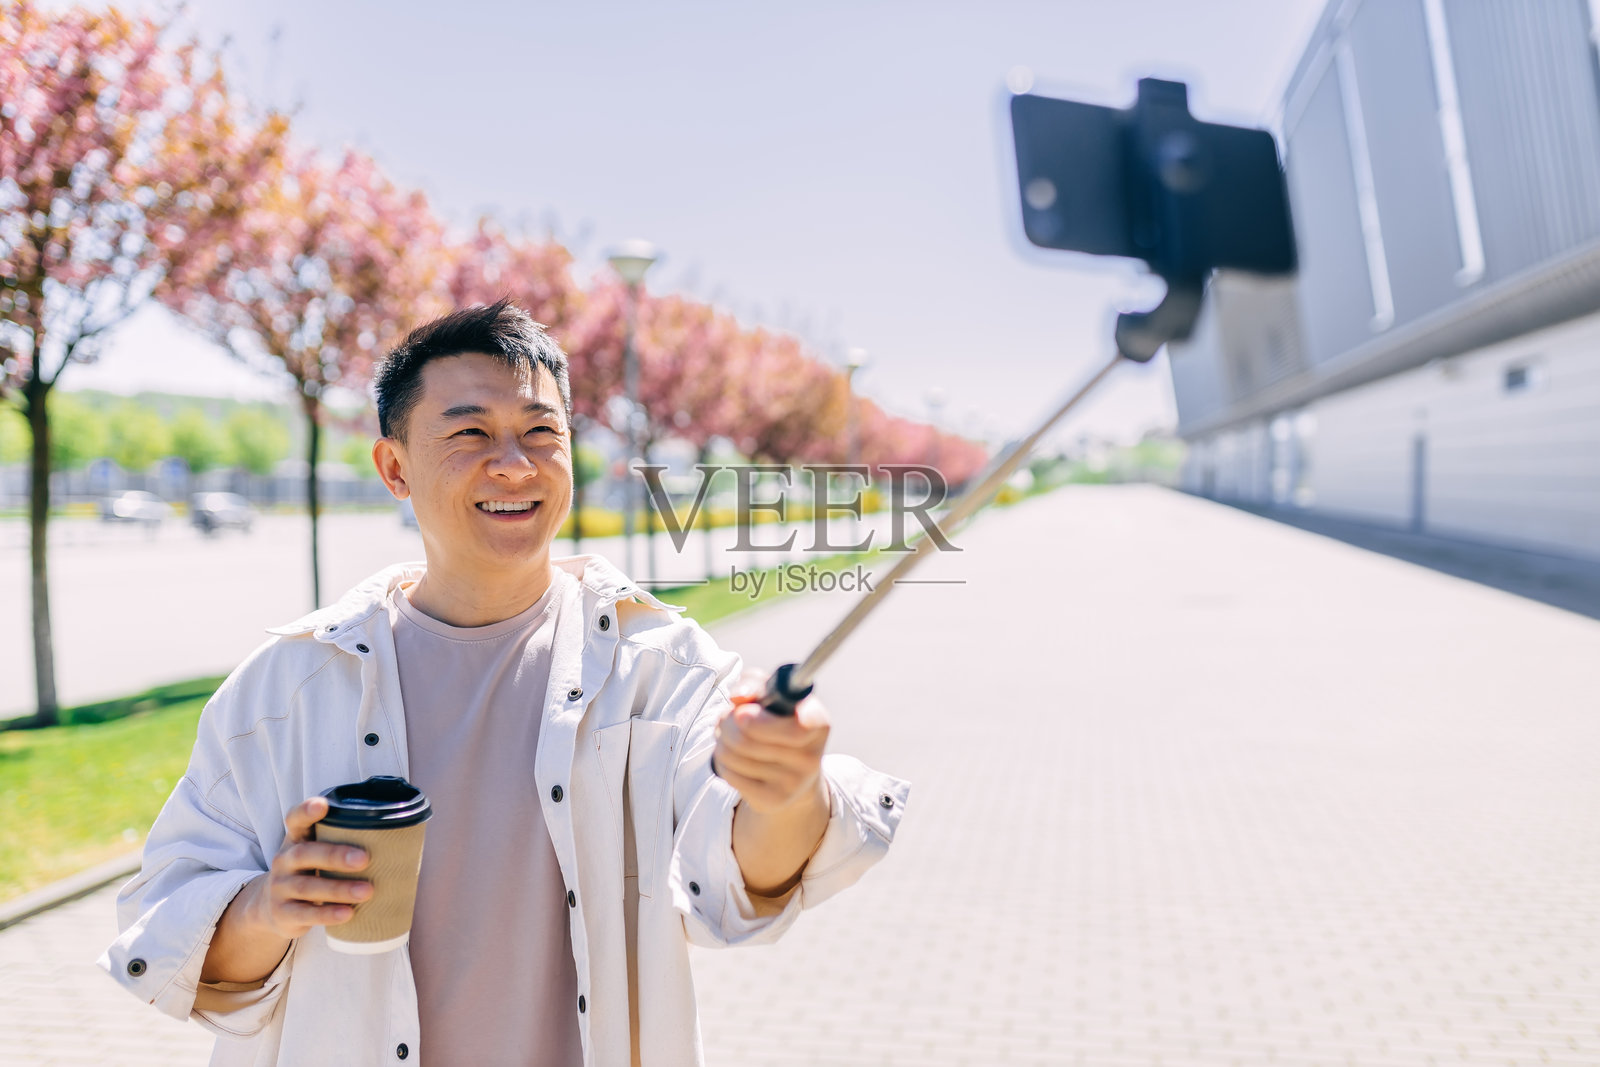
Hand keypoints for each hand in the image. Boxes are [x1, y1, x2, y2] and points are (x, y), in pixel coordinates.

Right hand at [244, 796, 371, 939]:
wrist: (275, 910)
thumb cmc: (311, 872)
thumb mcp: (317, 854)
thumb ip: (343, 843)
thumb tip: (402, 837)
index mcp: (296, 839)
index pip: (295, 819)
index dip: (306, 811)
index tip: (322, 804)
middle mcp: (284, 860)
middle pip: (305, 853)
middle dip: (335, 855)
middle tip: (365, 859)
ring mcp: (280, 887)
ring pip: (308, 887)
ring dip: (339, 889)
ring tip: (368, 891)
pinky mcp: (283, 913)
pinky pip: (305, 914)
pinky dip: (327, 914)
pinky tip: (348, 914)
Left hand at [713, 668, 830, 815]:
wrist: (795, 776)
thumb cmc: (779, 723)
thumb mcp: (773, 696)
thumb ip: (755, 684)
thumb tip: (738, 697)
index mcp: (818, 723)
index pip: (800, 725)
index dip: (766, 722)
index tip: (742, 713)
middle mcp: (811, 756)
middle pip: (747, 735)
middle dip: (727, 720)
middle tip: (727, 716)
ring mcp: (793, 783)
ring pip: (734, 753)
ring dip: (722, 739)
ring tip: (730, 736)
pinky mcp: (773, 801)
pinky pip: (730, 774)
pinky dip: (723, 761)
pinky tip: (734, 758)